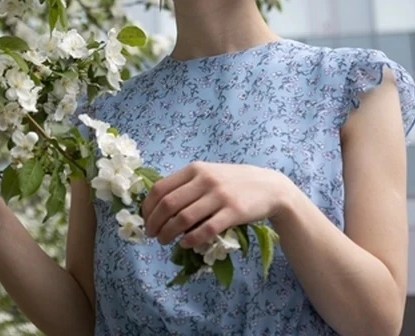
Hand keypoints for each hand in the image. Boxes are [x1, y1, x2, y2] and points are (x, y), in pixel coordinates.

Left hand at [140, 162, 291, 248]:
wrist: (269, 186)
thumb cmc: (233, 182)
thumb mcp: (208, 174)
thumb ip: (186, 185)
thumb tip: (157, 205)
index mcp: (194, 169)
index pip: (160, 188)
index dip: (148, 207)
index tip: (144, 219)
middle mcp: (205, 180)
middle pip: (168, 204)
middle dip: (154, 223)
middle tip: (151, 234)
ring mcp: (220, 196)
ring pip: (184, 218)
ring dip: (169, 233)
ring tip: (164, 241)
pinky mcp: (233, 212)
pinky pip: (206, 229)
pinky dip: (191, 239)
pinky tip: (185, 244)